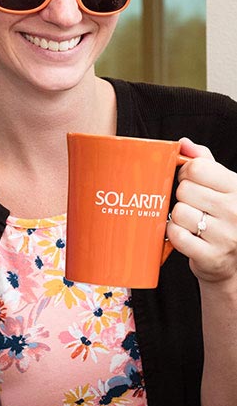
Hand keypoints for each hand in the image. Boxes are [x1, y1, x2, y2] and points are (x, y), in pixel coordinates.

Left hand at [166, 138, 236, 288]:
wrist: (232, 262)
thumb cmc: (224, 217)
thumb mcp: (222, 186)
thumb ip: (203, 162)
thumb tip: (183, 143)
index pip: (197, 168)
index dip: (185, 173)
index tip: (191, 182)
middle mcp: (235, 211)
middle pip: (184, 189)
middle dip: (182, 197)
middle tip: (194, 206)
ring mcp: (226, 236)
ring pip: (178, 212)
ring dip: (179, 217)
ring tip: (193, 223)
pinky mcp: (212, 257)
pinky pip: (176, 234)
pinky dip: (175, 234)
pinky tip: (187, 236)